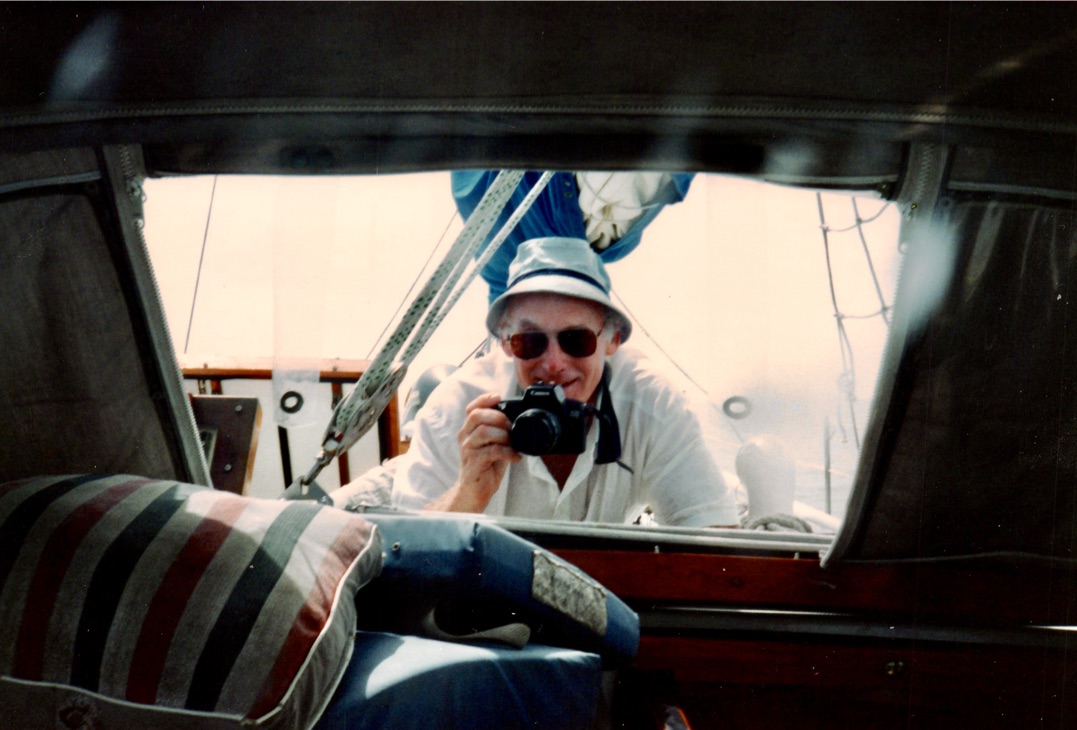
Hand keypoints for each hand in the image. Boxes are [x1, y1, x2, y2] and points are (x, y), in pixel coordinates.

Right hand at [425, 393, 520, 512]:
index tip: (498, 397)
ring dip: (504, 435)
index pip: (471, 408)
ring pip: (483, 432)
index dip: (484, 399)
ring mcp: (467, 450)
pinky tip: (516, 457)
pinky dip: (508, 452)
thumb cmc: (486, 467)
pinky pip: (492, 451)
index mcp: (469, 430)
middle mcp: (465, 438)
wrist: (475, 492)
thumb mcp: (494, 444)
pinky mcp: (473, 464)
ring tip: (514, 442)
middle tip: (511, 426)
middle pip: (476, 416)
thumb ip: (501, 432)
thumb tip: (519, 419)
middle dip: (498, 417)